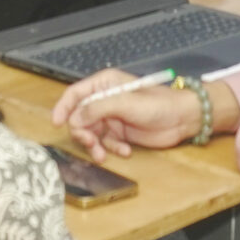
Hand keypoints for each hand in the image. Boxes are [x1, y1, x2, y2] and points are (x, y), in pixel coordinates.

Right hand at [50, 70, 202, 160]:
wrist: (182, 119)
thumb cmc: (157, 104)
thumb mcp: (125, 103)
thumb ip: (97, 109)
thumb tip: (74, 120)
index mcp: (104, 85)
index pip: (75, 94)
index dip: (63, 107)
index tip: (57, 123)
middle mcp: (104, 100)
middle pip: (79, 118)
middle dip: (82, 132)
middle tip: (90, 143)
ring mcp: (112, 118)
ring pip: (91, 133)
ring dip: (95, 146)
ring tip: (104, 155)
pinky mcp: (120, 133)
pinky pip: (106, 143)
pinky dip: (112, 149)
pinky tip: (126, 151)